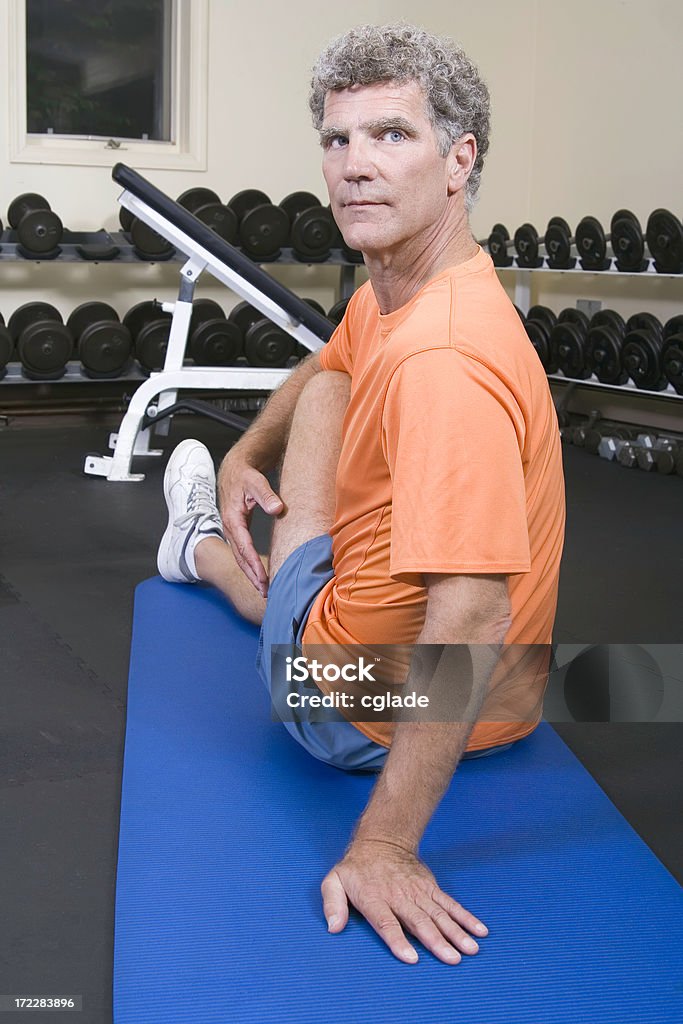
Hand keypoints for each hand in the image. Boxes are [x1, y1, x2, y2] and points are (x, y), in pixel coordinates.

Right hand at [217, 451, 282, 595]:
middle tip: (265, 592)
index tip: (264, 578)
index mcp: (233, 518)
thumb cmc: (245, 476)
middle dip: (252, 576)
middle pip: (240, 558)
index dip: (253, 564)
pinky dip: (249, 566)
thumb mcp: (256, 481)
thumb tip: (277, 508)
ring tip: (263, 590)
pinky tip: (259, 575)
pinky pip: (241, 553)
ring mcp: (231, 531)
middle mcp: (229, 528)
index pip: (244, 546)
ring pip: (239, 558)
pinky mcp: (236, 532)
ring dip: (250, 574)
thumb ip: (266, 495)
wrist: (234, 471)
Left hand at [321, 838, 487, 964]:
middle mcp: (399, 897)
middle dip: (436, 940)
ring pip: (439, 913)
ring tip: (470, 949)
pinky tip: (479, 930)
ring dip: (456, 932)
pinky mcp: (431, 887)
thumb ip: (332, 904)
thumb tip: (334, 928)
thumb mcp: (334, 881)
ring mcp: (418, 892)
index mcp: (375, 898)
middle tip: (452, 959)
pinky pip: (450, 903)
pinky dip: (465, 917)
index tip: (411, 957)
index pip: (386, 922)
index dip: (398, 940)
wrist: (381, 841)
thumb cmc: (356, 869)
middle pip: (419, 921)